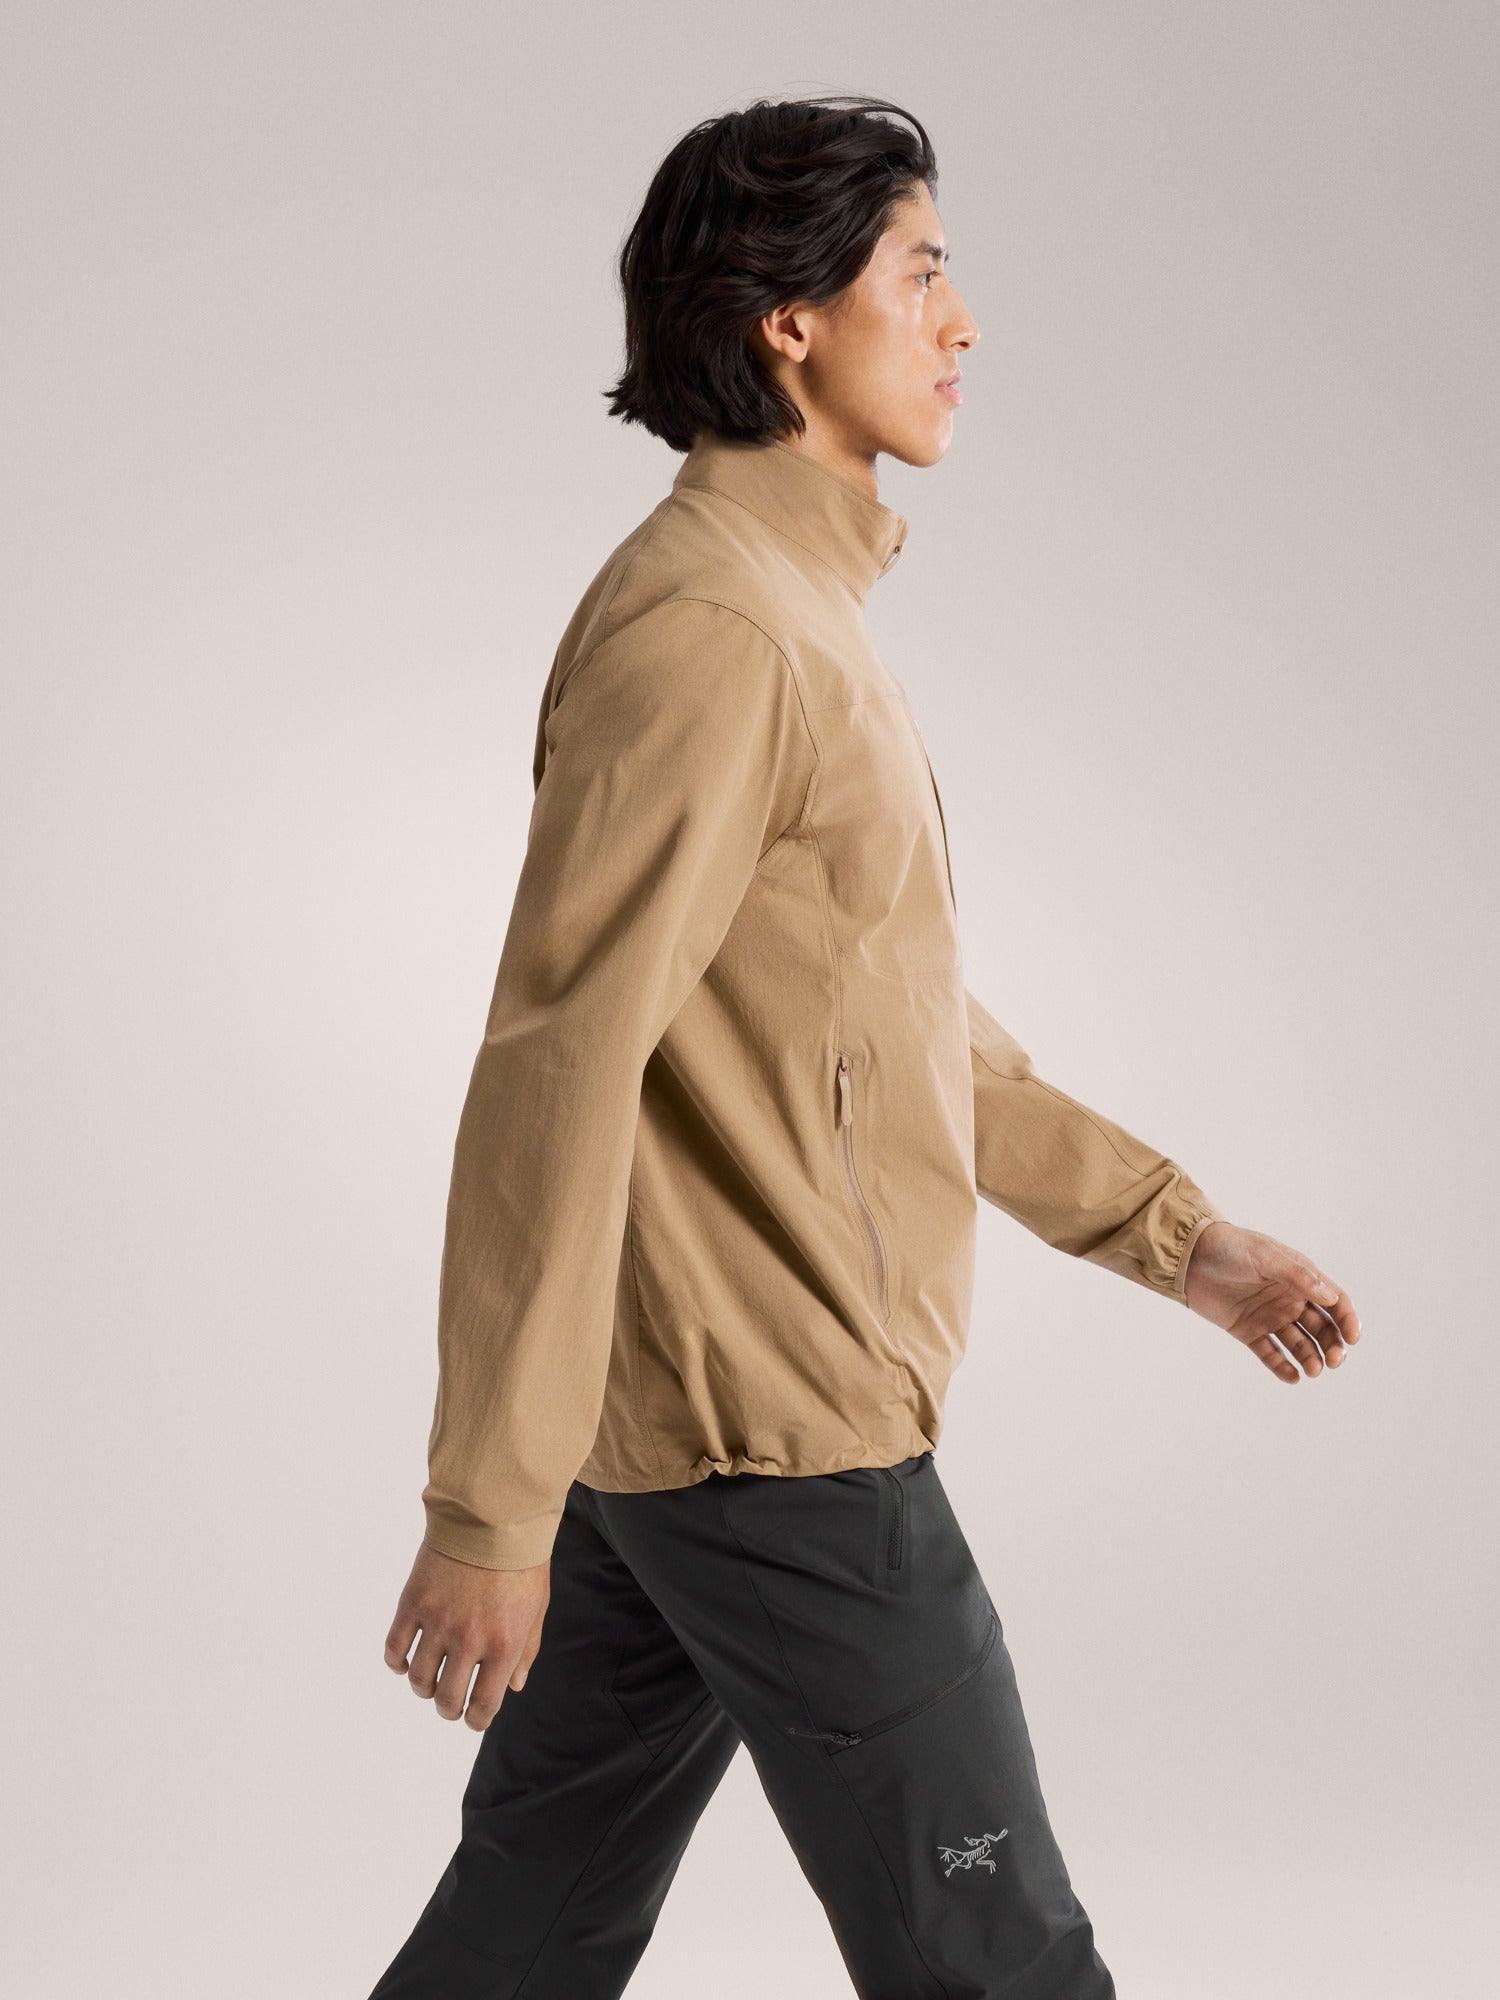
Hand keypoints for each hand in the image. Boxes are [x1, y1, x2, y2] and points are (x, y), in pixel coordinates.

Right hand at [384, 1540, 550, 1730]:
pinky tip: (404, 1661)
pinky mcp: (413, 1603)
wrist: (493, 1514)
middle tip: (450, 1701)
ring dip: (423, 1688)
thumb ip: (526, 1649)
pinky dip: (396, 1662)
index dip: (475, 1720)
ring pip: (418, 1680)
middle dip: (448, 1708)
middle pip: (447, 1700)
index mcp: (503, 1645)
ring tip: (430, 1680)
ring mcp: (438, 1622)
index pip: (483, 1706)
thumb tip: (513, 1685)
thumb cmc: (521, 1560)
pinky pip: (394, 1648)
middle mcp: (469, 1640)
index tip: (472, 1718)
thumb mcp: (537, 1606)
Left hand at [1182, 1220, 1360, 1383]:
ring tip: (1313, 1370)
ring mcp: (1270, 1317)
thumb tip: (1330, 1296)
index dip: (1347, 1320)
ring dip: (1310, 1358)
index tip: (1353, 1339)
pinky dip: (1282, 1367)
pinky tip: (1293, 1377)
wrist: (1188, 1256)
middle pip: (1322, 1328)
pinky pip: (1270, 1353)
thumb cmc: (1230, 1247)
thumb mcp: (1265, 1256)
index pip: (1334, 1302)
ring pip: (1299, 1344)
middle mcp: (1290, 1300)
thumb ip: (1297, 1275)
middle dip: (1332, 1345)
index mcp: (1300, 1278)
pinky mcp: (1248, 1331)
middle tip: (1334, 1361)